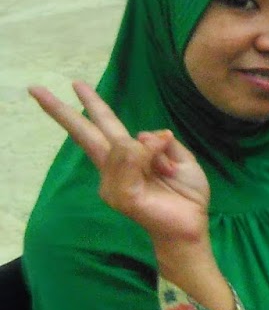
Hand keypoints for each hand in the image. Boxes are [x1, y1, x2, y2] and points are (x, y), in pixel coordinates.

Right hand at [30, 81, 209, 244]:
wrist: (191, 225)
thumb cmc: (185, 193)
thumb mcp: (180, 157)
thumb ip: (160, 143)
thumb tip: (142, 135)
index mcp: (126, 157)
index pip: (102, 126)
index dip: (90, 104)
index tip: (75, 84)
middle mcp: (113, 168)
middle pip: (84, 134)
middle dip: (61, 111)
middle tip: (36, 89)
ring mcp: (112, 183)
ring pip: (122, 145)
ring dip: (150, 150)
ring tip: (165, 169)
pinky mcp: (120, 195)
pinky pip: (132, 161)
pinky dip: (151, 158)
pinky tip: (162, 169)